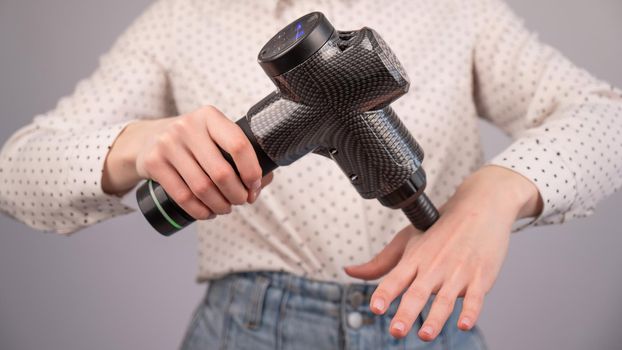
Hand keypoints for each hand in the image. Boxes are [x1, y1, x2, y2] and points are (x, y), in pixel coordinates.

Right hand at [102, 106, 272, 219]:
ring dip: (220, 205)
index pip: (239, 145)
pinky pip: (182, 196)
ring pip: (202, 187)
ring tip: (226, 208)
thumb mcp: (213, 135)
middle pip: (221, 172)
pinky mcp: (153, 162)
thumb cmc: (192, 141)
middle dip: (237, 195)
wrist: (147, 139)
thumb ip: (239, 152)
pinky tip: (208, 213)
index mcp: (210, 116)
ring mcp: (167, 144)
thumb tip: (264, 180)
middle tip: (241, 201)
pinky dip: (200, 211)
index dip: (252, 172)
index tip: (254, 186)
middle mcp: (187, 127)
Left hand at [344, 165, 541, 340]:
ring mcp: (458, 272)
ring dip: (435, 319)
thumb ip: (380, 263)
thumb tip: (350, 272)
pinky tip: (463, 324)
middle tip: (396, 331)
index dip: (385, 293)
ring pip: (445, 300)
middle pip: (418, 293)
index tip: (376, 308)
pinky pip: (475, 299)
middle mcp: (434, 266)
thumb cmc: (439, 227)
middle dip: (406, 313)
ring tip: (425, 335)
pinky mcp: (480, 278)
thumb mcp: (407, 240)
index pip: (395, 278)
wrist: (479, 208)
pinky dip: (470, 312)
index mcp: (415, 258)